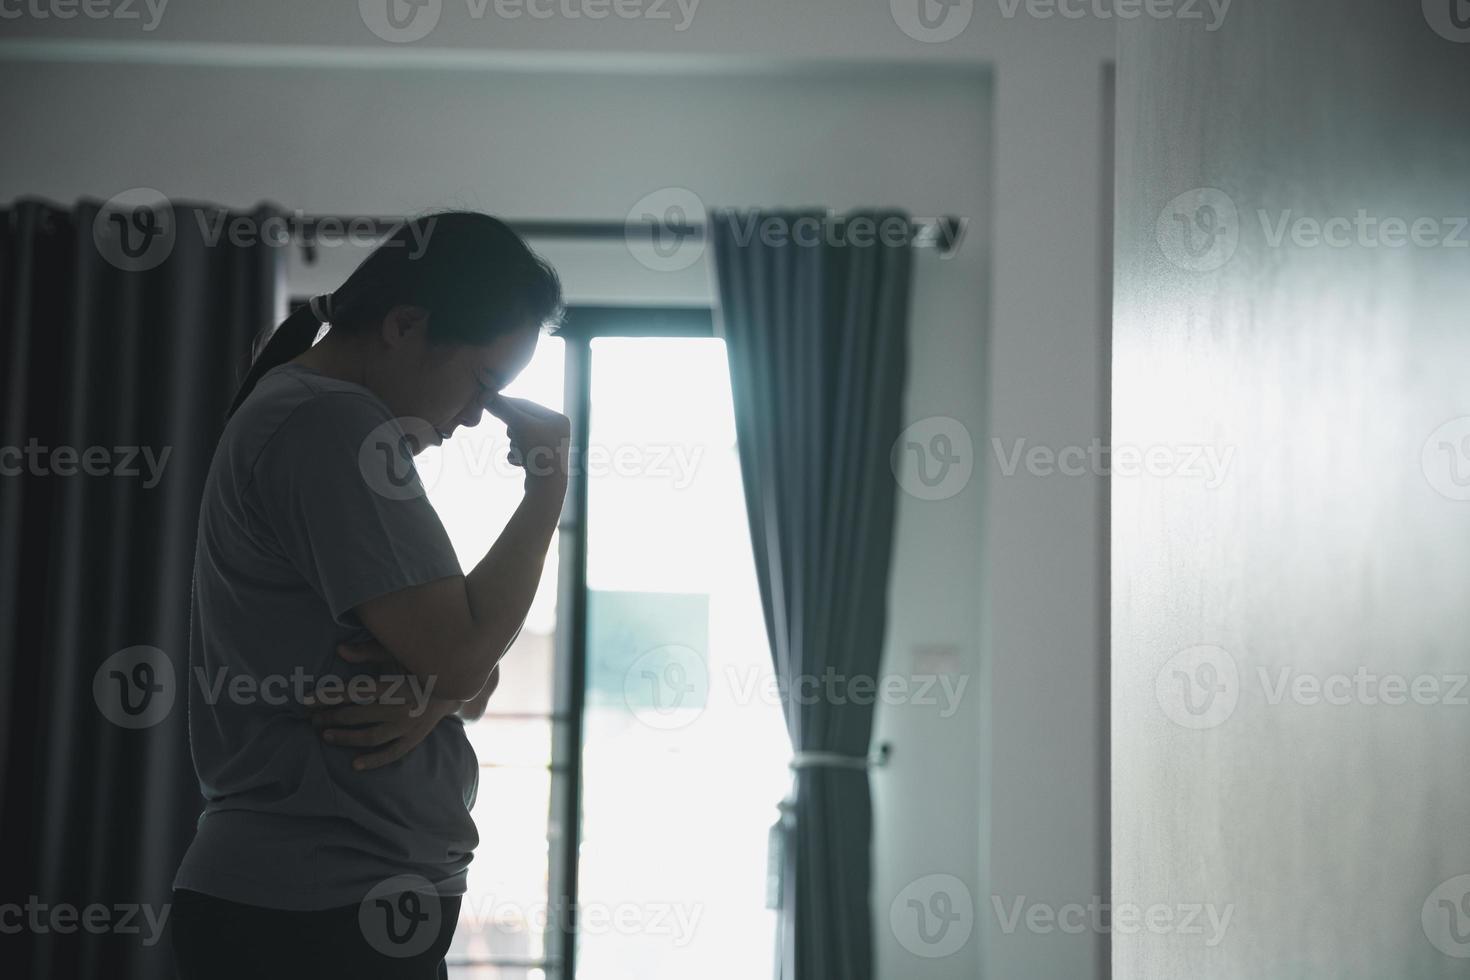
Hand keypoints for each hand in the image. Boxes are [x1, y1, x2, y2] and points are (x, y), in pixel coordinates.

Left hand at [305, 639, 458, 770]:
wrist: (457, 684)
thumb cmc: (421, 665)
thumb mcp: (398, 654)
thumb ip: (369, 653)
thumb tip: (339, 651)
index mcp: (393, 685)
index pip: (353, 692)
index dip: (326, 696)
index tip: (305, 701)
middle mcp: (399, 707)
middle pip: (356, 715)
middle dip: (330, 717)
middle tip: (312, 719)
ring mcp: (407, 725)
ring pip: (370, 737)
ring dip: (345, 738)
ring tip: (326, 736)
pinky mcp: (415, 738)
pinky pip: (392, 754)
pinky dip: (373, 761)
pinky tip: (355, 764)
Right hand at [487, 394, 570, 491]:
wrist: (546, 488)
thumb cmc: (538, 453)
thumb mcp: (519, 426)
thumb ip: (502, 409)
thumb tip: (484, 394)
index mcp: (558, 418)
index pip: (525, 405)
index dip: (506, 404)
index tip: (487, 402)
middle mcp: (557, 431)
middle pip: (522, 421)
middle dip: (512, 430)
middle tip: (512, 435)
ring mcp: (550, 446)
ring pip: (520, 437)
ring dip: (514, 445)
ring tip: (521, 454)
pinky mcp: (542, 461)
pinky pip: (523, 451)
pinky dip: (517, 456)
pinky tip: (521, 464)